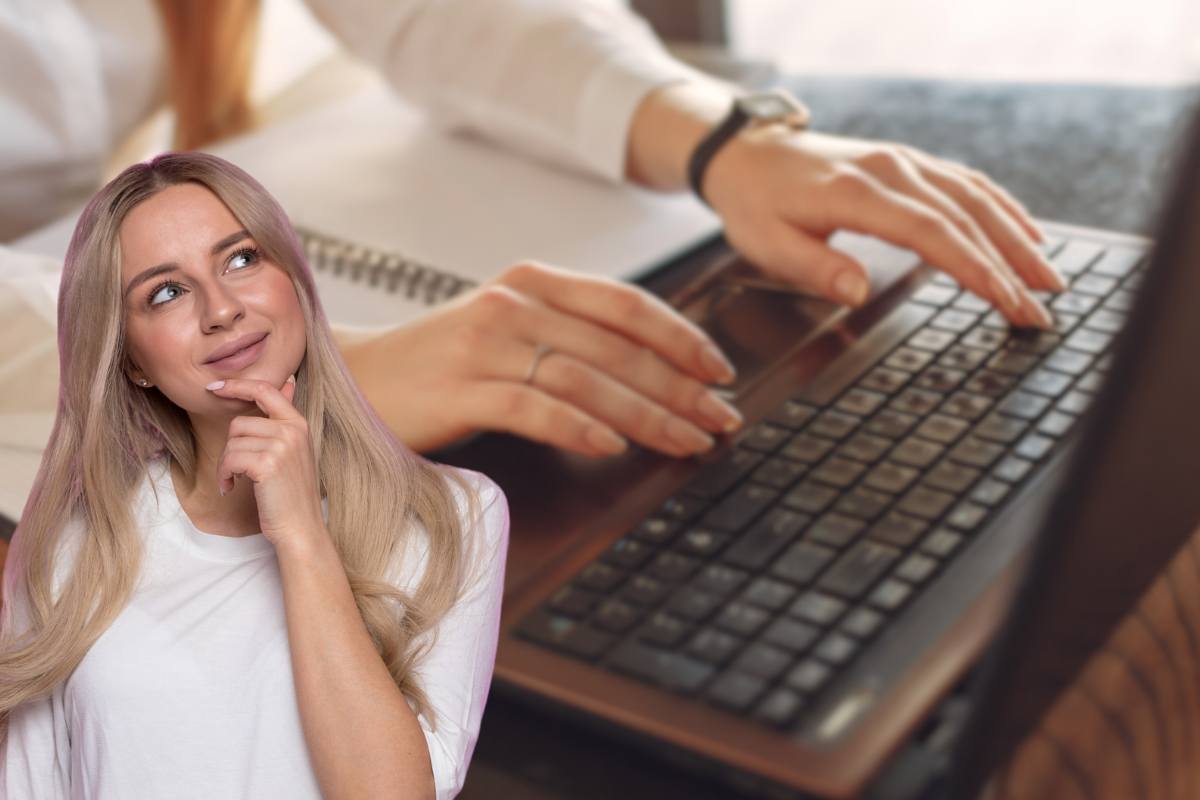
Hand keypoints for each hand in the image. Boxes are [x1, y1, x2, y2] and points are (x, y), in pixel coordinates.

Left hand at [205, 373, 325, 549]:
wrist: (300, 527)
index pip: (265, 389)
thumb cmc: (291, 493)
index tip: (215, 387)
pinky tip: (231, 488)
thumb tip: (288, 383)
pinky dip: (224, 475)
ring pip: (232, 442)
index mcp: (298, 423)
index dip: (237, 386)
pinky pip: (230, 459)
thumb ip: (285, 419)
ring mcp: (282, 446)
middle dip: (231, 448)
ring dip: (226, 465)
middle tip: (236, 469)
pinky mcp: (267, 463)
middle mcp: (292, 430)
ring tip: (235, 480)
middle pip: (240, 423)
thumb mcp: (294, 450)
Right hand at [341, 262, 745, 458]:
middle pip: (617, 346)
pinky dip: (580, 428)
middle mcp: (512, 303)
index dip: (681, 337)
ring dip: (647, 414)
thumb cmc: (441, 363)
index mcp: (531, 282)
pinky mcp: (461, 389)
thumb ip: (568, 333)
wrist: (353, 379)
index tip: (721, 371)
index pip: (625, 303)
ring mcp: (485, 344)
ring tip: (688, 441)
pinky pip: (534, 408)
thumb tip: (651, 366)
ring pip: (587, 378)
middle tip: (722, 419)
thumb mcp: (506, 329)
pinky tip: (612, 447)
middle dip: (681, 387)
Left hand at [704, 126, 1064, 327]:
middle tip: (1043, 308)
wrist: (747, 154)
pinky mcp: (907, 163)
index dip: (974, 268)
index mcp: (858, 193)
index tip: (1006, 301)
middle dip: (1010, 264)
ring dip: (1017, 238)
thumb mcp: (766, 244)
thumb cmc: (755, 203)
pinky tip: (1026, 234)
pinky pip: (966, 183)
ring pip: (976, 197)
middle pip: (966, 217)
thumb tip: (857, 290)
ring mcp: (903, 162)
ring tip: (1049, 279)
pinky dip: (1002, 208)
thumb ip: (814, 267)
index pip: (932, 232)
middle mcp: (891, 170)